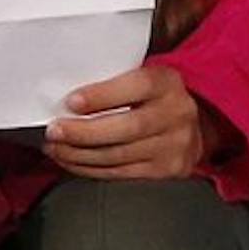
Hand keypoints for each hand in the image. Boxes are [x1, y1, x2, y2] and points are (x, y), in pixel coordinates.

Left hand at [44, 65, 211, 178]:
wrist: (194, 126)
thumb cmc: (154, 97)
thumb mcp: (146, 76)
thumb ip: (117, 78)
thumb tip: (65, 88)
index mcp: (168, 82)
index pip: (137, 86)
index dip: (102, 95)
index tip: (71, 102)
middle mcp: (176, 114)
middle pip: (126, 128)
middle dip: (84, 132)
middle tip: (54, 131)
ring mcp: (174, 146)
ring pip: (119, 155)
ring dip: (79, 154)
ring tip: (54, 147)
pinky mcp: (166, 171)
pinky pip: (120, 173)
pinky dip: (90, 169)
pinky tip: (71, 161)